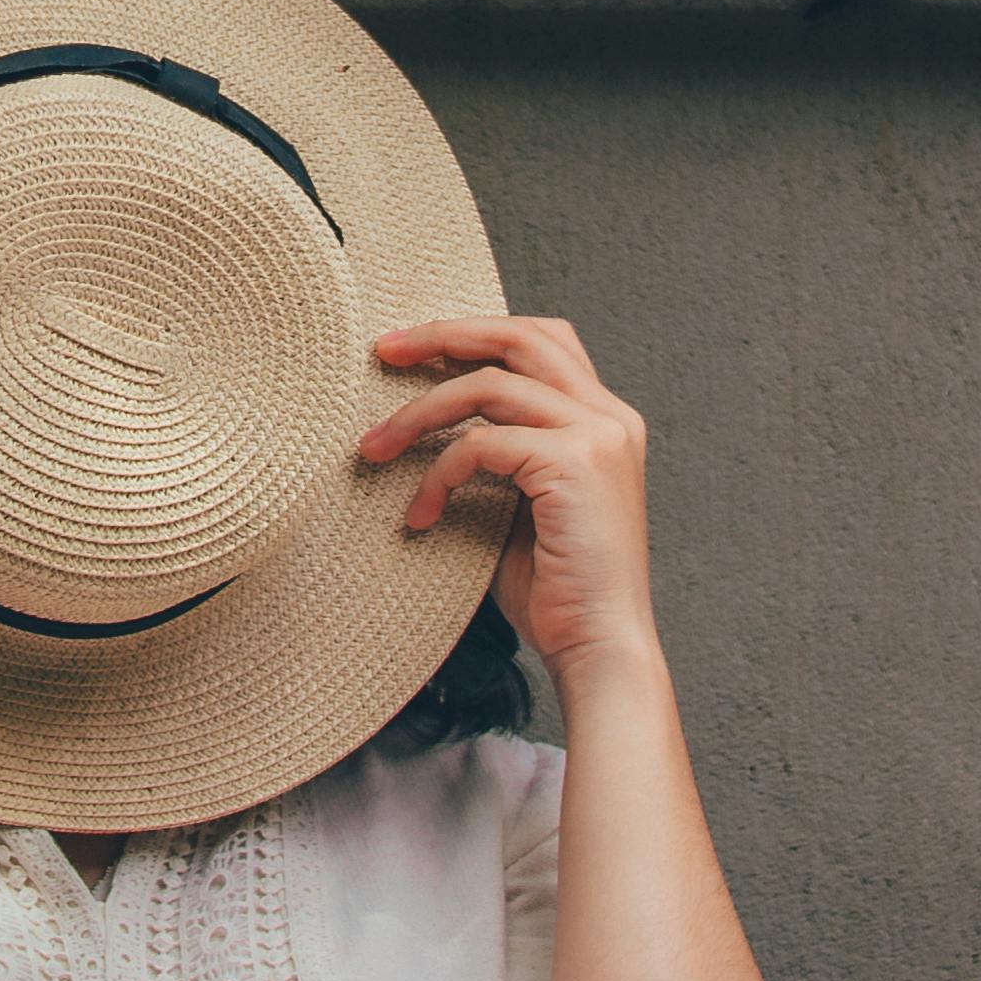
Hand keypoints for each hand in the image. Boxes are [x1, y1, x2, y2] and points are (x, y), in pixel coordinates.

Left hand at [362, 315, 656, 686]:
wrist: (598, 649)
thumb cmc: (554, 590)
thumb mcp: (517, 504)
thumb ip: (493, 455)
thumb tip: (420, 424)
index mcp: (603, 419)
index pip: (540, 341)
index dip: (473, 332)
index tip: (409, 348)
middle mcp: (609, 416)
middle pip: (518, 336)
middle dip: (442, 334)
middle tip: (381, 351)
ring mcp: (598, 435)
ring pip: (488, 386)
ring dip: (418, 414)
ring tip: (372, 449)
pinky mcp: (575, 464)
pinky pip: (482, 445)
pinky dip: (438, 474)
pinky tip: (419, 517)